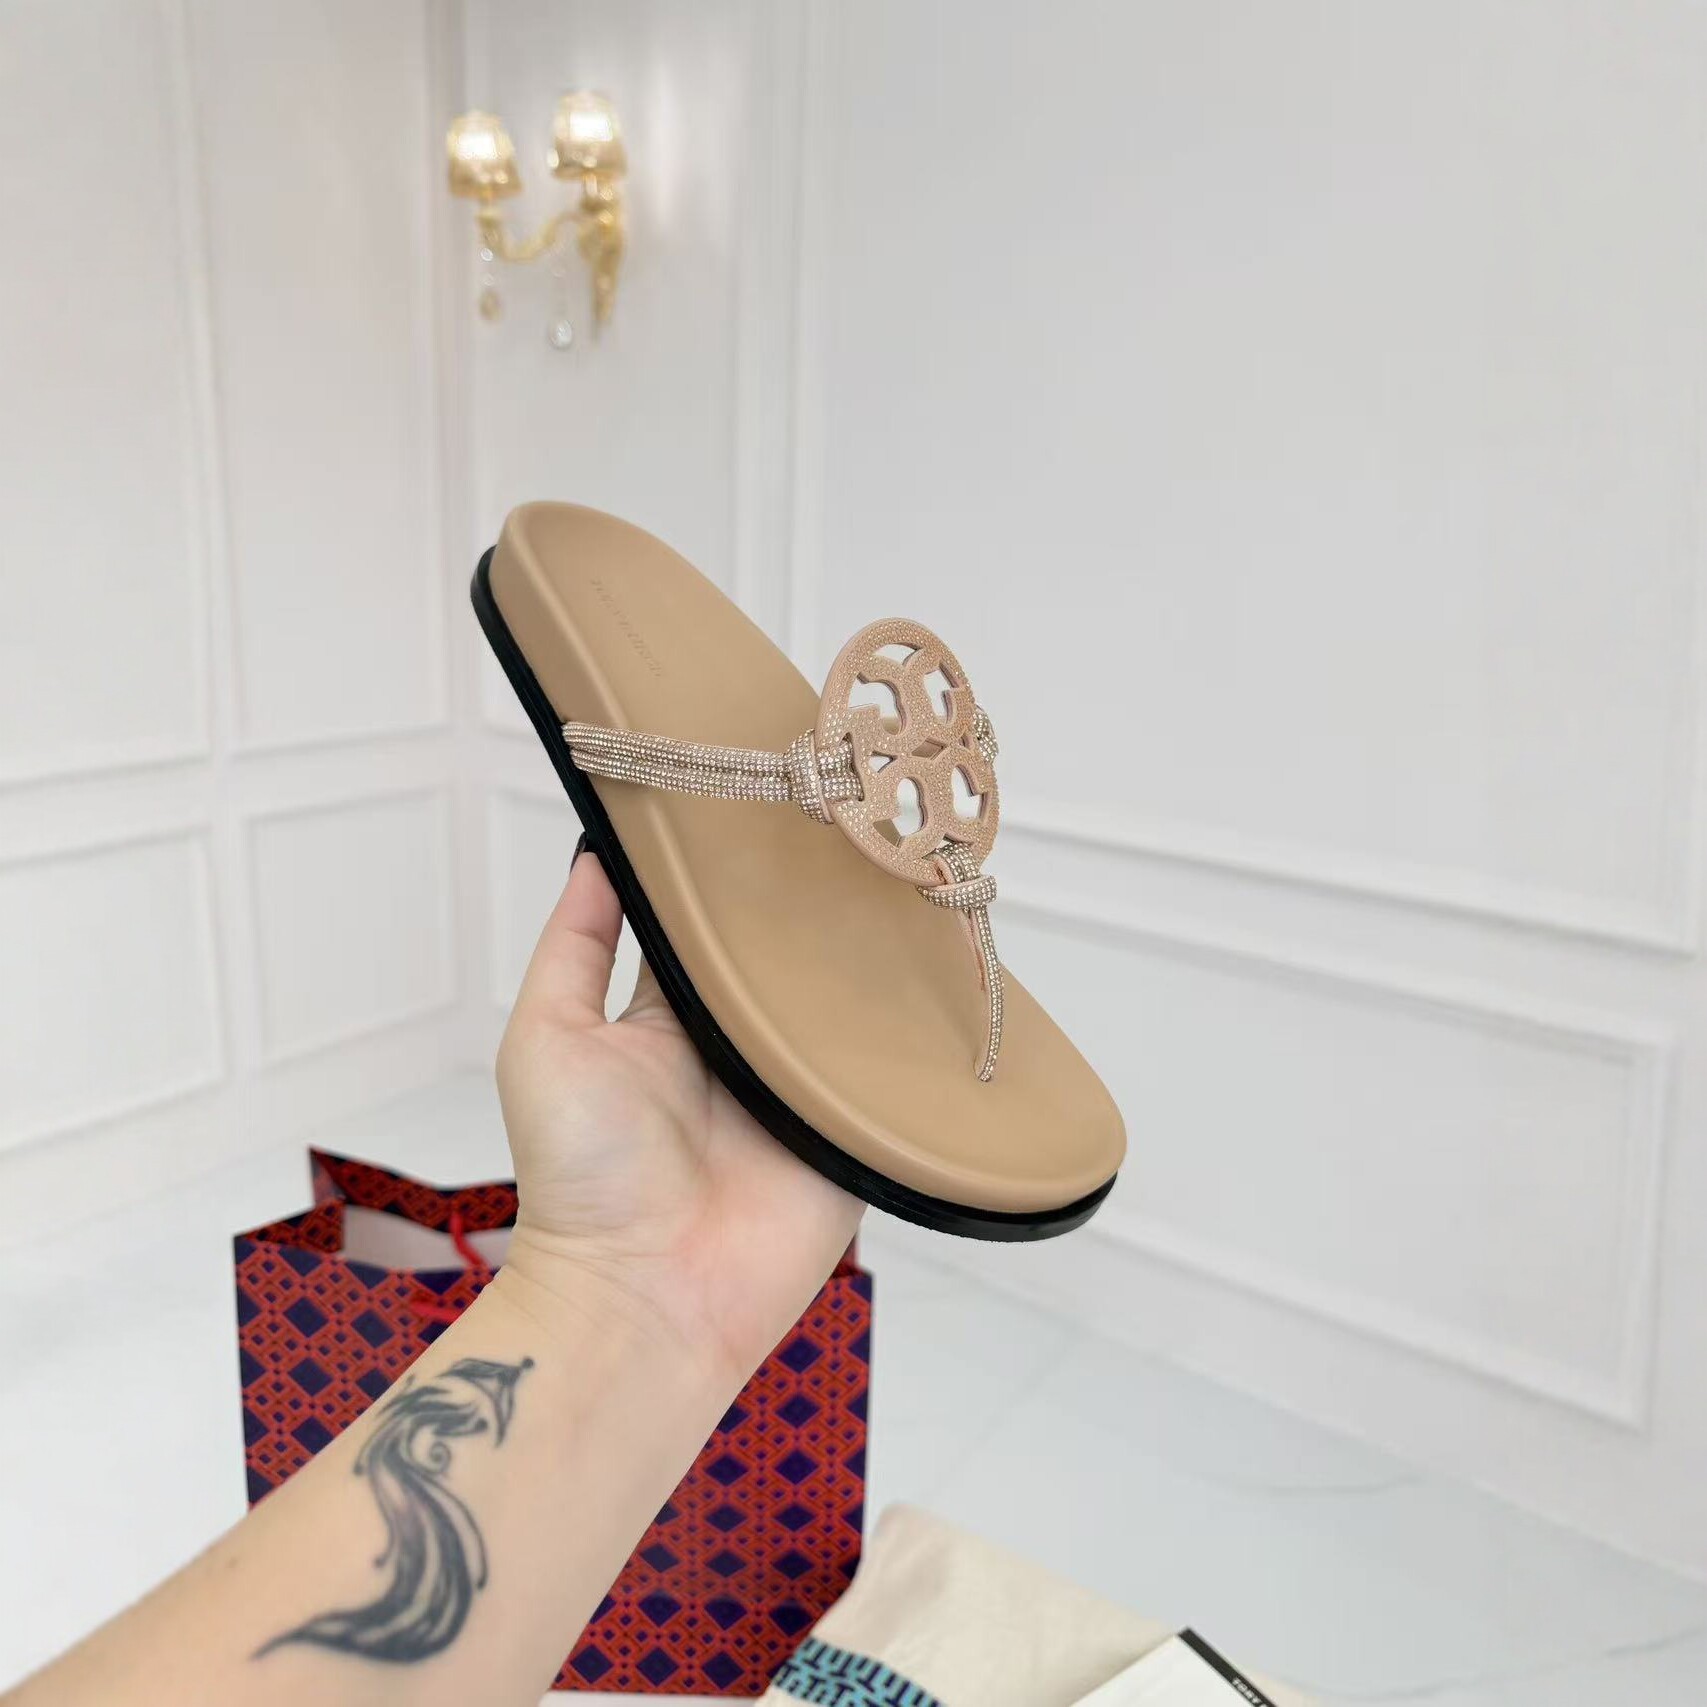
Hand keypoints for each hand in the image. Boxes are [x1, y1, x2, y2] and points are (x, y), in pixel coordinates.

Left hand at [494, 840, 863, 1389]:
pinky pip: (891, 1071)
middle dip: (815, 901)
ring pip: (847, 1002)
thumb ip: (575, 945)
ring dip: (870, 956)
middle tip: (854, 815)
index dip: (731, 869)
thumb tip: (596, 848)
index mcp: (670, 1017)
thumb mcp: (548, 1037)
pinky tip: (943, 962)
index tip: (762, 794)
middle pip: (787, 954)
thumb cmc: (579, 1172)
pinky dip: (913, 1031)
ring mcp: (799, 1086)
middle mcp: (739, 1043)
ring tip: (908, 870)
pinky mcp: (852, 1131)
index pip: (710, 924)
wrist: (645, 1296)